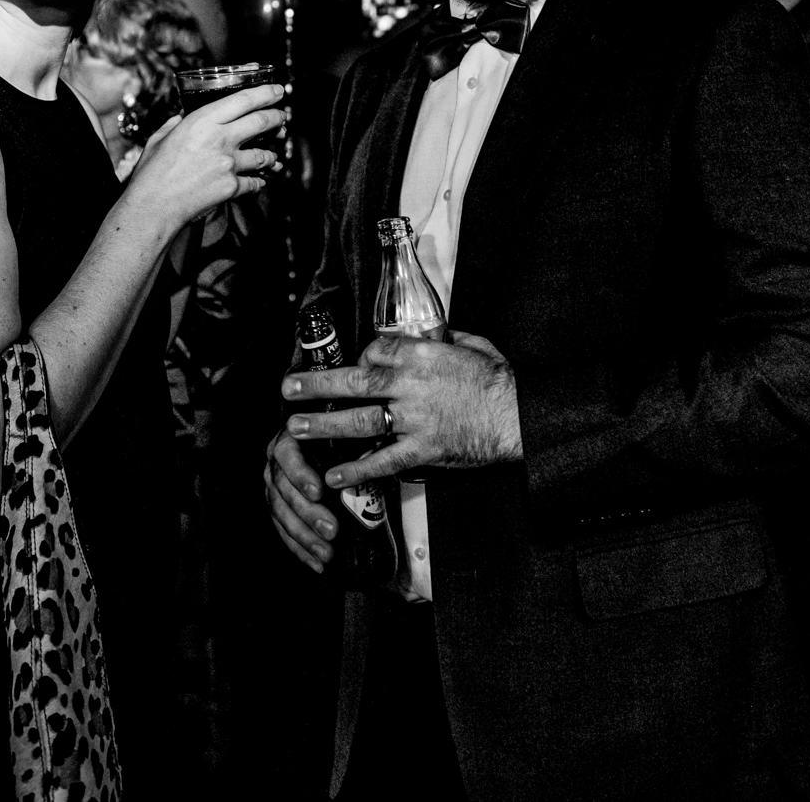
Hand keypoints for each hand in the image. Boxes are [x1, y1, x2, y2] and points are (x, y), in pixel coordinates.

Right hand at [125, 83, 286, 228]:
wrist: (153, 206)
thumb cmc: (152, 173)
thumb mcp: (161, 138)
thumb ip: (177, 123)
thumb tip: (183, 117)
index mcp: (202, 121)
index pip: (243, 100)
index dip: (265, 93)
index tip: (276, 91)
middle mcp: (220, 139)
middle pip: (262, 122)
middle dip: (278, 118)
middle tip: (282, 117)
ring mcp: (228, 164)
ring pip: (264, 155)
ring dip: (272, 155)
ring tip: (272, 155)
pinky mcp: (231, 187)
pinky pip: (254, 182)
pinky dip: (258, 182)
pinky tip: (257, 181)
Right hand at [263, 429, 339, 573]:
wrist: (332, 450)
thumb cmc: (342, 442)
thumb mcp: (348, 439)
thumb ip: (351, 448)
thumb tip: (364, 465)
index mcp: (289, 440)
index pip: (287, 455)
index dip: (300, 474)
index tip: (318, 492)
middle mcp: (276, 464)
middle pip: (284, 490)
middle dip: (308, 513)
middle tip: (332, 530)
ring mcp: (274, 488)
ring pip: (282, 514)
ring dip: (304, 537)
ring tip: (326, 553)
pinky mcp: (278, 509)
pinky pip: (283, 532)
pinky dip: (300, 550)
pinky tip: (316, 564)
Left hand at [283, 330, 522, 488]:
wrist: (520, 415)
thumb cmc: (500, 380)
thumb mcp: (474, 344)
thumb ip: (448, 339)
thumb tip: (436, 334)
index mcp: (421, 354)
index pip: (376, 349)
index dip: (361, 356)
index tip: (356, 365)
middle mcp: (410, 384)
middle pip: (354, 381)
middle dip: (317, 385)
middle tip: (289, 388)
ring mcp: (414, 419)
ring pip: (360, 420)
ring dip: (324, 425)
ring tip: (295, 428)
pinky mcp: (423, 449)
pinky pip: (384, 461)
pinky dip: (357, 470)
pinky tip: (334, 476)